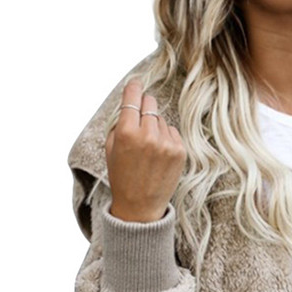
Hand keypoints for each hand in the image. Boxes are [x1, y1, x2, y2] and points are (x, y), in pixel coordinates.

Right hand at [105, 78, 186, 221]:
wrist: (140, 206)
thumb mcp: (111, 148)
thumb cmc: (122, 176)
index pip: (133, 96)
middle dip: (145, 107)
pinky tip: (159, 155)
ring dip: (155, 127)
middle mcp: (148, 135)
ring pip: (161, 119)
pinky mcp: (180, 151)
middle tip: (140, 120)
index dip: (134, 88)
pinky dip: (166, 138)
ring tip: (149, 149)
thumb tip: (132, 102)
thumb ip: (120, 122)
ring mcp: (166, 143)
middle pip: (150, 103)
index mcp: (127, 132)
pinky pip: (172, 132)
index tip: (135, 85)